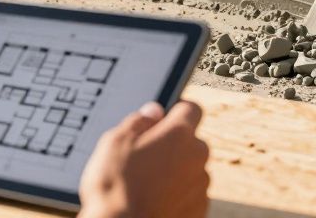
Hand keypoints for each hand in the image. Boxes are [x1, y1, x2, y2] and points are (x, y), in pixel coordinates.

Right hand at [78, 101, 209, 217]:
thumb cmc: (115, 188)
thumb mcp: (114, 142)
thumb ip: (138, 121)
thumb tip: (153, 112)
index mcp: (179, 134)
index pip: (191, 108)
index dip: (175, 110)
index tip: (162, 119)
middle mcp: (197, 157)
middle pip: (190, 142)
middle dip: (172, 146)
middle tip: (144, 157)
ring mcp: (201, 186)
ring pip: (190, 169)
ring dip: (174, 172)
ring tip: (145, 185)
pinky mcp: (199, 210)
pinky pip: (189, 194)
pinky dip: (176, 195)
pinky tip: (153, 201)